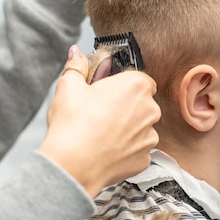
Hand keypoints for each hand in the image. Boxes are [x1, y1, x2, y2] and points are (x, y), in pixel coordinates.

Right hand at [39, 45, 160, 197]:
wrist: (73, 165)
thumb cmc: (72, 124)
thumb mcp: (69, 86)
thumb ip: (77, 66)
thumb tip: (76, 53)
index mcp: (136, 86)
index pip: (138, 78)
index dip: (121, 85)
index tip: (106, 92)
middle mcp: (150, 110)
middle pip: (141, 103)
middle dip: (125, 107)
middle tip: (99, 113)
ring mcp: (150, 137)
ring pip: (140, 128)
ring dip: (126, 130)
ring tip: (100, 135)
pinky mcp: (145, 159)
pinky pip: (137, 150)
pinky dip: (125, 151)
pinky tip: (105, 151)